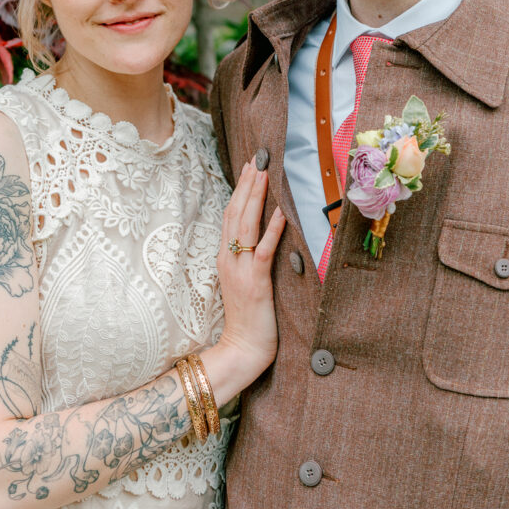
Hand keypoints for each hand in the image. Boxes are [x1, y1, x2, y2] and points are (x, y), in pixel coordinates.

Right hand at [215, 160, 285, 382]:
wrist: (240, 348)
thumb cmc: (246, 318)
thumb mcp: (242, 281)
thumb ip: (246, 257)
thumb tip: (259, 235)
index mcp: (225, 257)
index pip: (230, 215)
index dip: (239, 189)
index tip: (248, 166)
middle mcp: (229, 258)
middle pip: (236, 213)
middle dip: (247, 184)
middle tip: (257, 159)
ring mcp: (240, 269)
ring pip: (246, 225)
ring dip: (256, 197)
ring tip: (264, 174)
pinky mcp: (256, 282)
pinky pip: (263, 249)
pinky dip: (273, 228)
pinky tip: (282, 212)